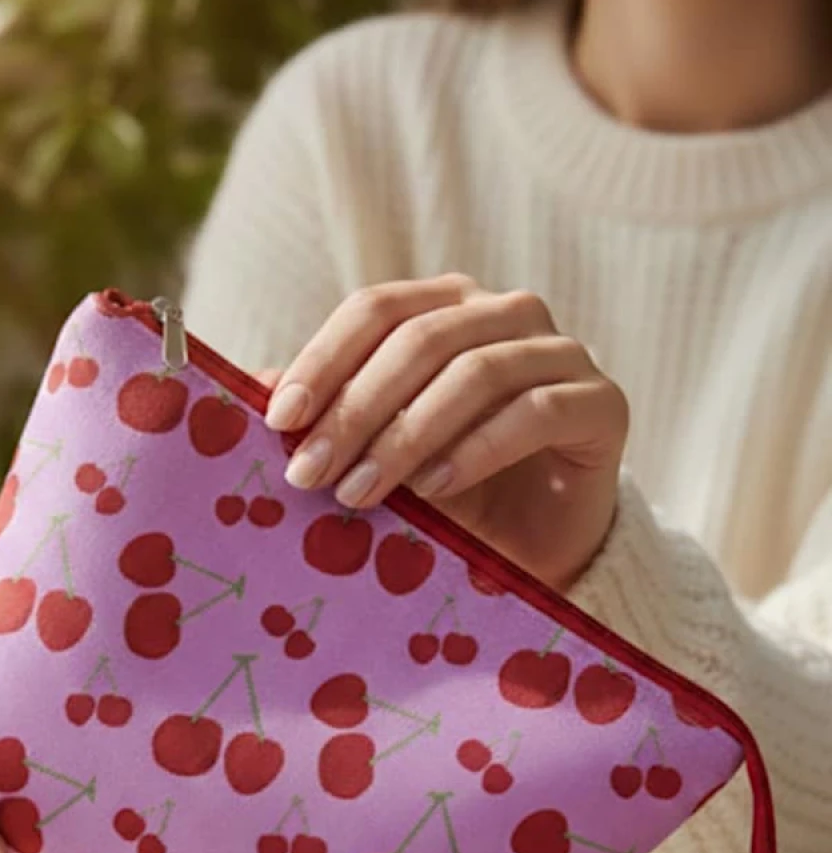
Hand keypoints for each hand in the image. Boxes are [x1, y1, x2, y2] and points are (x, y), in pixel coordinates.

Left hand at [263, 276, 628, 591]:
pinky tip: (435, 488)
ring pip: (475, 372)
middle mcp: (507, 314)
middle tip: (308, 473)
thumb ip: (329, 416)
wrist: (538, 545)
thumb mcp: (377, 452)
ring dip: (407, 435)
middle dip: (354, 410)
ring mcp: (562, 353)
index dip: (323, 359)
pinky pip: (536, 411)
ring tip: (360, 492)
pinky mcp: (603, 404)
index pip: (375, 309)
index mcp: (447, 307)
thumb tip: (250, 388)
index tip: (279, 419)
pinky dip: (478, 448)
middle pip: (420, 340)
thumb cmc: (451, 490)